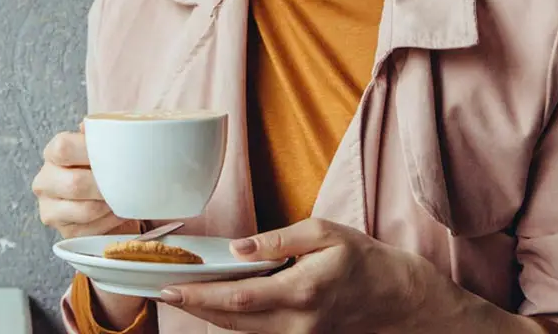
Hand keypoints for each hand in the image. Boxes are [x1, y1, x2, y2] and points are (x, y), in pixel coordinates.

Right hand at [31, 128, 133, 239]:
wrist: (106, 199)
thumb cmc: (106, 167)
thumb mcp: (105, 146)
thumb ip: (102, 133)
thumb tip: (97, 125)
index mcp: (53, 153)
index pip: (63, 148)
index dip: (90, 152)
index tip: (116, 155)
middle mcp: (45, 181)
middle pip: (74, 184)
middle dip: (106, 186)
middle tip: (128, 182)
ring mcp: (51, 209)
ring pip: (85, 210)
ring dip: (111, 205)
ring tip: (126, 198)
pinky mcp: (65, 232)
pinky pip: (92, 230)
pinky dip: (111, 222)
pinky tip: (119, 212)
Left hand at [158, 218, 466, 332]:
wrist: (396, 297)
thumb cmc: (361, 258)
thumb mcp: (322, 233)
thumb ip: (277, 240)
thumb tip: (237, 248)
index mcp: (301, 291)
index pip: (239, 297)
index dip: (201, 294)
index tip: (171, 286)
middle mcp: (297, 322)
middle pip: (232, 320)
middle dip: (194, 306)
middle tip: (161, 291)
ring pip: (241, 330)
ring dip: (207, 314)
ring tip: (179, 294)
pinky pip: (255, 332)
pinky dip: (229, 318)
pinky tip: (212, 303)